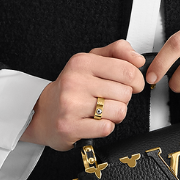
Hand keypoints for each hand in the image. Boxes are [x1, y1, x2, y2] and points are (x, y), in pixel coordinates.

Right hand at [20, 39, 145, 150]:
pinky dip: (105, 127)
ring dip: (114, 114)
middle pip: (125, 93)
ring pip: (119, 111)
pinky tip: (93, 121)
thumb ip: (117, 52)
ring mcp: (71, 104)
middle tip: (108, 98)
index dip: (136, 81)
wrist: (41, 113)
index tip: (133, 85)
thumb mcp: (91, 61)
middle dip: (122, 99)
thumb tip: (138, 59)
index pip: (127, 70)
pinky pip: (106, 128)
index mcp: (82, 62)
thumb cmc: (70, 87)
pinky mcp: (70, 126)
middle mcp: (75, 81)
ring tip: (100, 110)